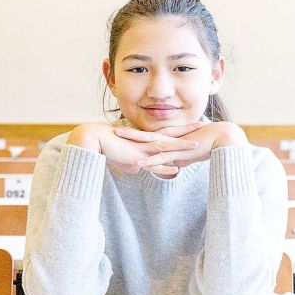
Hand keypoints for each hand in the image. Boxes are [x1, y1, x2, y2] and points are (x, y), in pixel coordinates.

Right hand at [67, 122, 202, 175]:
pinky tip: (176, 170)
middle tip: (203, 124)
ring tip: (197, 145)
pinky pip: (153, 163)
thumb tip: (138, 168)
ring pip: (165, 147)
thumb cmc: (105, 147)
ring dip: (181, 147)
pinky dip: (165, 168)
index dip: (181, 128)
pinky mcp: (135, 158)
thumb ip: (133, 162)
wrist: (91, 140)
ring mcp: (142, 149)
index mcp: (145, 139)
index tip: (194, 124)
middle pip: (171, 134)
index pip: (166, 132)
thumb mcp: (123, 156)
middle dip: (187, 131)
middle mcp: (146, 142)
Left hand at [113, 121, 247, 170]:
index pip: (150, 135)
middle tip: (114, 130)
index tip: (124, 131)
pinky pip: (161, 158)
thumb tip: (174, 165)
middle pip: (145, 135)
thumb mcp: (190, 153)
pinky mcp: (179, 153)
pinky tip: (138, 164)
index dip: (137, 134)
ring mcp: (173, 145)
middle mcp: (170, 139)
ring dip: (133, 142)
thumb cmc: (209, 144)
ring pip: (149, 144)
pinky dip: (150, 162)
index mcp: (171, 137)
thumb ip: (180, 158)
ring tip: (118, 138)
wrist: (223, 138)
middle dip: (129, 133)